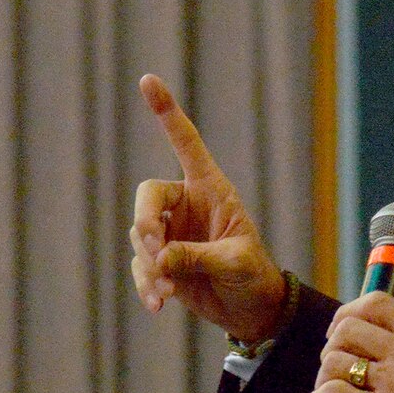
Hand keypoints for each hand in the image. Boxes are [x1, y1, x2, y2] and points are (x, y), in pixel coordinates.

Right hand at [130, 75, 287, 343]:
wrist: (252, 311)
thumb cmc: (253, 276)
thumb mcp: (235, 262)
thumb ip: (199, 257)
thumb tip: (159, 260)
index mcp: (211, 190)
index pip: (185, 144)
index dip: (168, 113)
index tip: (148, 81)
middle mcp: (187, 206)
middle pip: (148, 197)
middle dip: (146, 224)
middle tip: (156, 251)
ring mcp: (171, 234)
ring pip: (139, 236)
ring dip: (148, 264)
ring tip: (167, 291)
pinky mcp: (160, 262)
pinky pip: (141, 266)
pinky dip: (145, 284)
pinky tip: (158, 305)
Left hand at [310, 293, 393, 392]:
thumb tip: (383, 344)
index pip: (376, 303)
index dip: (347, 313)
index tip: (340, 331)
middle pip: (346, 330)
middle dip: (332, 347)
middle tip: (334, 368)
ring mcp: (393, 383)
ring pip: (334, 362)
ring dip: (324, 377)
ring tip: (329, 392)